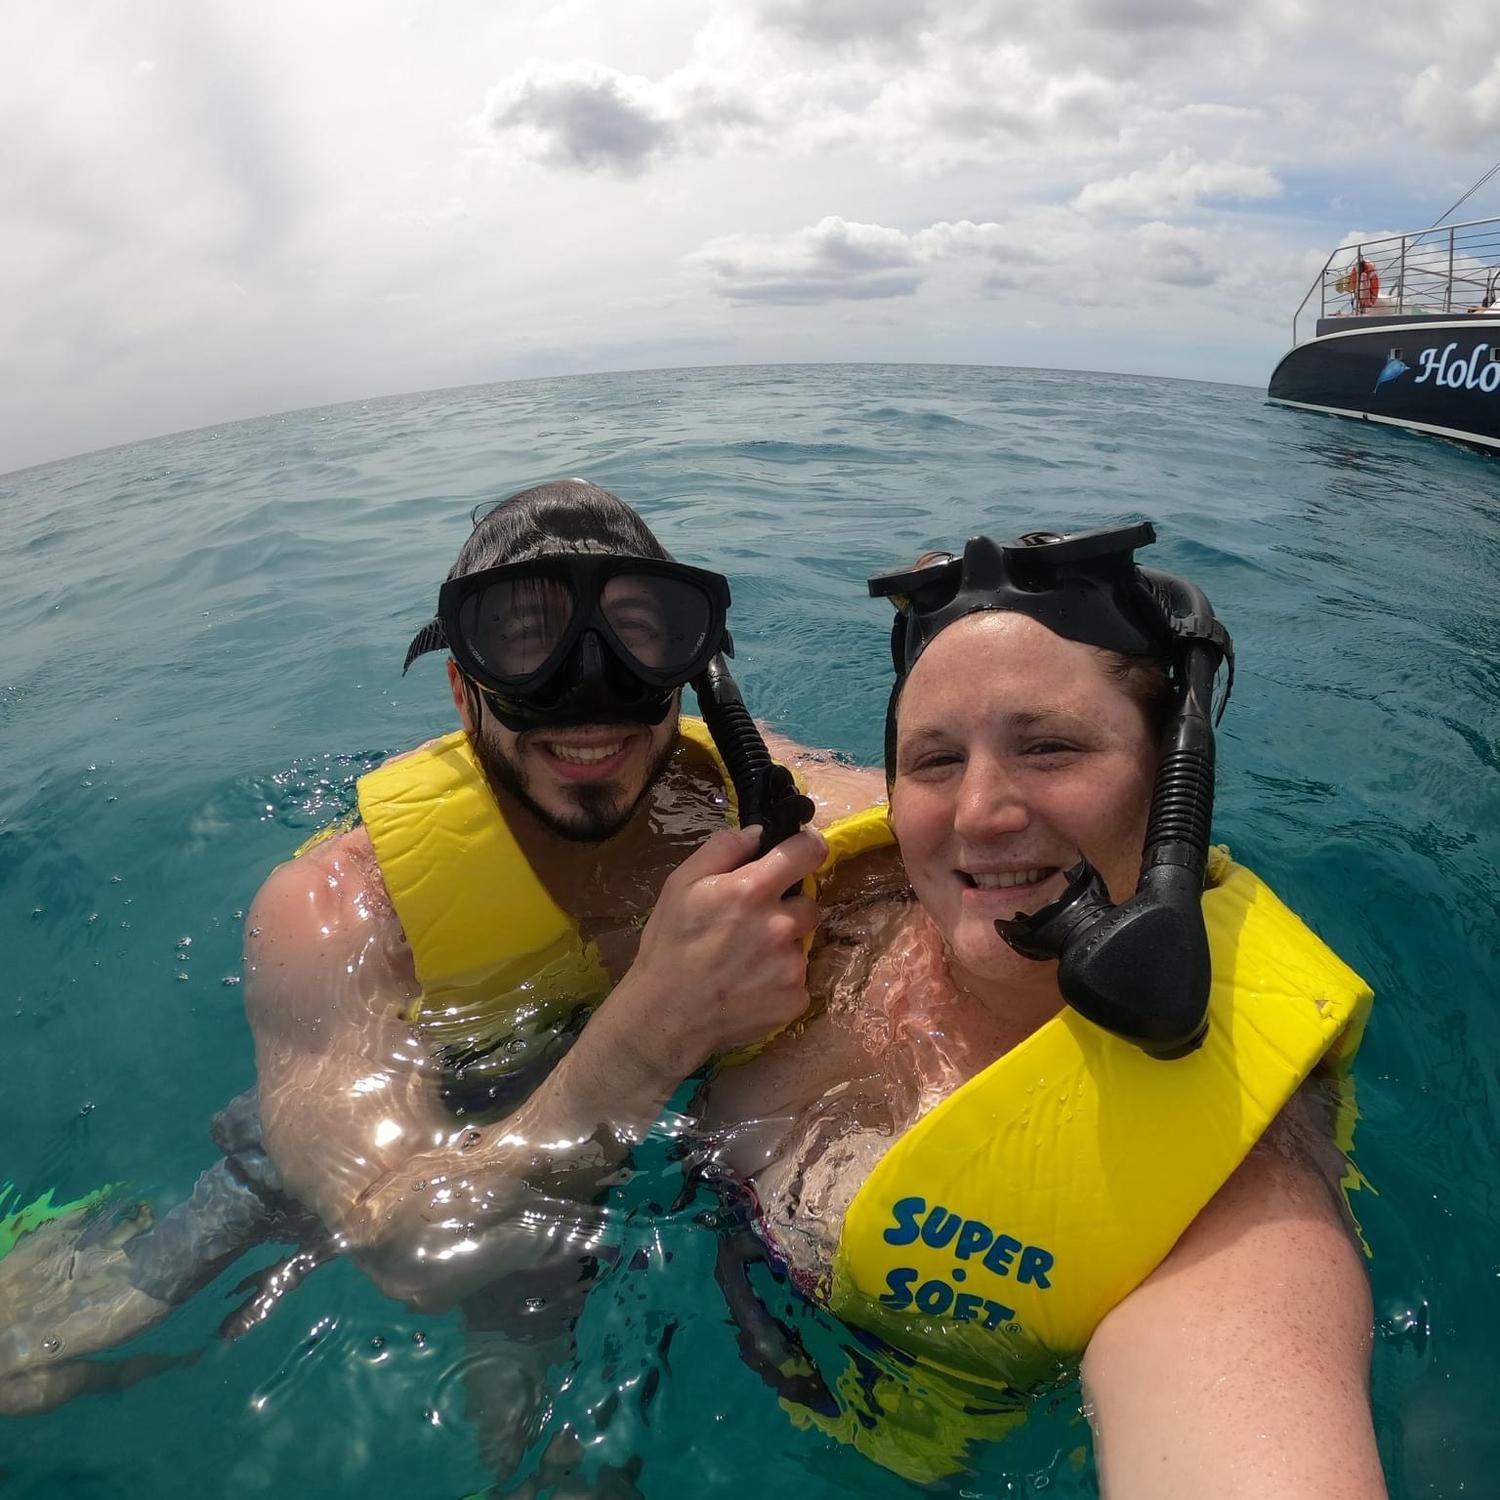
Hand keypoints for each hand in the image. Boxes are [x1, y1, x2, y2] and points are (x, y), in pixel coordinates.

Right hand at [607, 825, 825, 1084]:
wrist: (666, 1016)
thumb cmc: (669, 945)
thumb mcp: (680, 884)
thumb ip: (723, 849)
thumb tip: (759, 833)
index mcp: (753, 891)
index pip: (808, 852)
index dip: (808, 846)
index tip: (802, 852)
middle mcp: (781, 926)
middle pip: (810, 903)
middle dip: (788, 908)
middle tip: (755, 923)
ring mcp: (792, 966)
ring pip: (802, 943)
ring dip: (783, 946)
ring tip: (746, 960)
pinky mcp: (796, 999)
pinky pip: (798, 979)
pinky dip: (780, 980)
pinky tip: (751, 986)